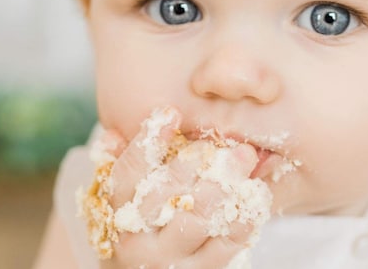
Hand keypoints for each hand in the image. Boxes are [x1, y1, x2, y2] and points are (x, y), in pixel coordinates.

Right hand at [98, 109, 260, 268]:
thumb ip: (122, 163)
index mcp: (116, 211)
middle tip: (224, 138)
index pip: (127, 173)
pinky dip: (242, 219)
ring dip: (224, 187)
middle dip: (196, 162)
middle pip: (164, 197)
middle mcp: (137, 239)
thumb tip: (112, 136)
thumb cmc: (136, 226)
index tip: (170, 112)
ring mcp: (168, 260)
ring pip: (196, 222)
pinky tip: (255, 195)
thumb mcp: (122, 196)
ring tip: (246, 159)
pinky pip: (223, 248)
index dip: (148, 141)